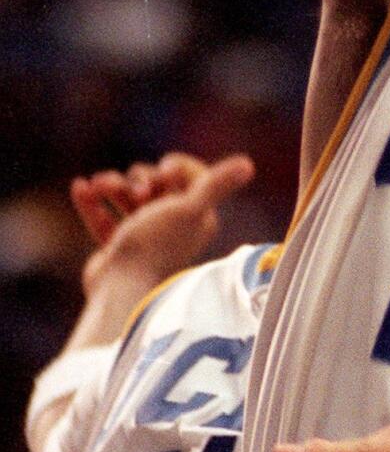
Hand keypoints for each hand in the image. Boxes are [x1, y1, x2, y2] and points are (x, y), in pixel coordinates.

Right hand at [73, 152, 254, 295]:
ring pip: (125, 196)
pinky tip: (80, 186)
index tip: (164, 171)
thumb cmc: (156, 246)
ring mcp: (144, 236)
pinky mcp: (118, 248)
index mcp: (197, 216)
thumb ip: (216, 185)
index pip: (188, 176)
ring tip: (98, 185)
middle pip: (154, 183)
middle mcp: (173, 225)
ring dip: (110, 185)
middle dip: (138, 178)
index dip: (174, 166)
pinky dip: (91, 201)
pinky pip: (103, 216)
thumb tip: (248, 164)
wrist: (121, 287)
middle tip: (137, 193)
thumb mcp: (189, 209)